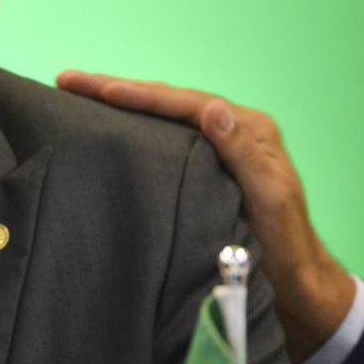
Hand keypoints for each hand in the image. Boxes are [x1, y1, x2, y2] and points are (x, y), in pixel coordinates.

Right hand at [55, 71, 354, 363]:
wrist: (296, 284)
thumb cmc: (286, 245)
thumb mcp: (270, 197)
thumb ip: (242, 152)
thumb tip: (212, 107)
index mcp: (249, 128)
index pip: (184, 103)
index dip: (137, 94)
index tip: (95, 88)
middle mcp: (231, 128)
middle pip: (166, 101)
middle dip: (115, 88)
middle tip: (67, 79)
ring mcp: (216, 146)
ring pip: (161, 115)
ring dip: (120, 102)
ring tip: (77, 93)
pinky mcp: (203, 166)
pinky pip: (162, 136)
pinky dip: (132, 126)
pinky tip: (108, 126)